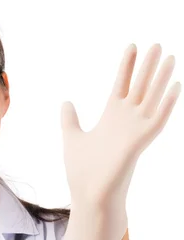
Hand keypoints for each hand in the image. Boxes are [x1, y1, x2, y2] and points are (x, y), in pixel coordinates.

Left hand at [60, 44, 180, 205]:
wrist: (89, 195)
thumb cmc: (82, 171)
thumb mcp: (72, 138)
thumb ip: (70, 120)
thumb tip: (66, 103)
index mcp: (111, 118)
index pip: (122, 85)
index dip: (127, 67)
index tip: (132, 46)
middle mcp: (126, 121)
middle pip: (140, 87)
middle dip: (148, 66)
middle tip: (157, 45)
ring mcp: (135, 131)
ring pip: (152, 98)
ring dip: (162, 79)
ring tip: (170, 57)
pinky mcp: (140, 143)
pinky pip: (158, 120)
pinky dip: (167, 104)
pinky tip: (175, 87)